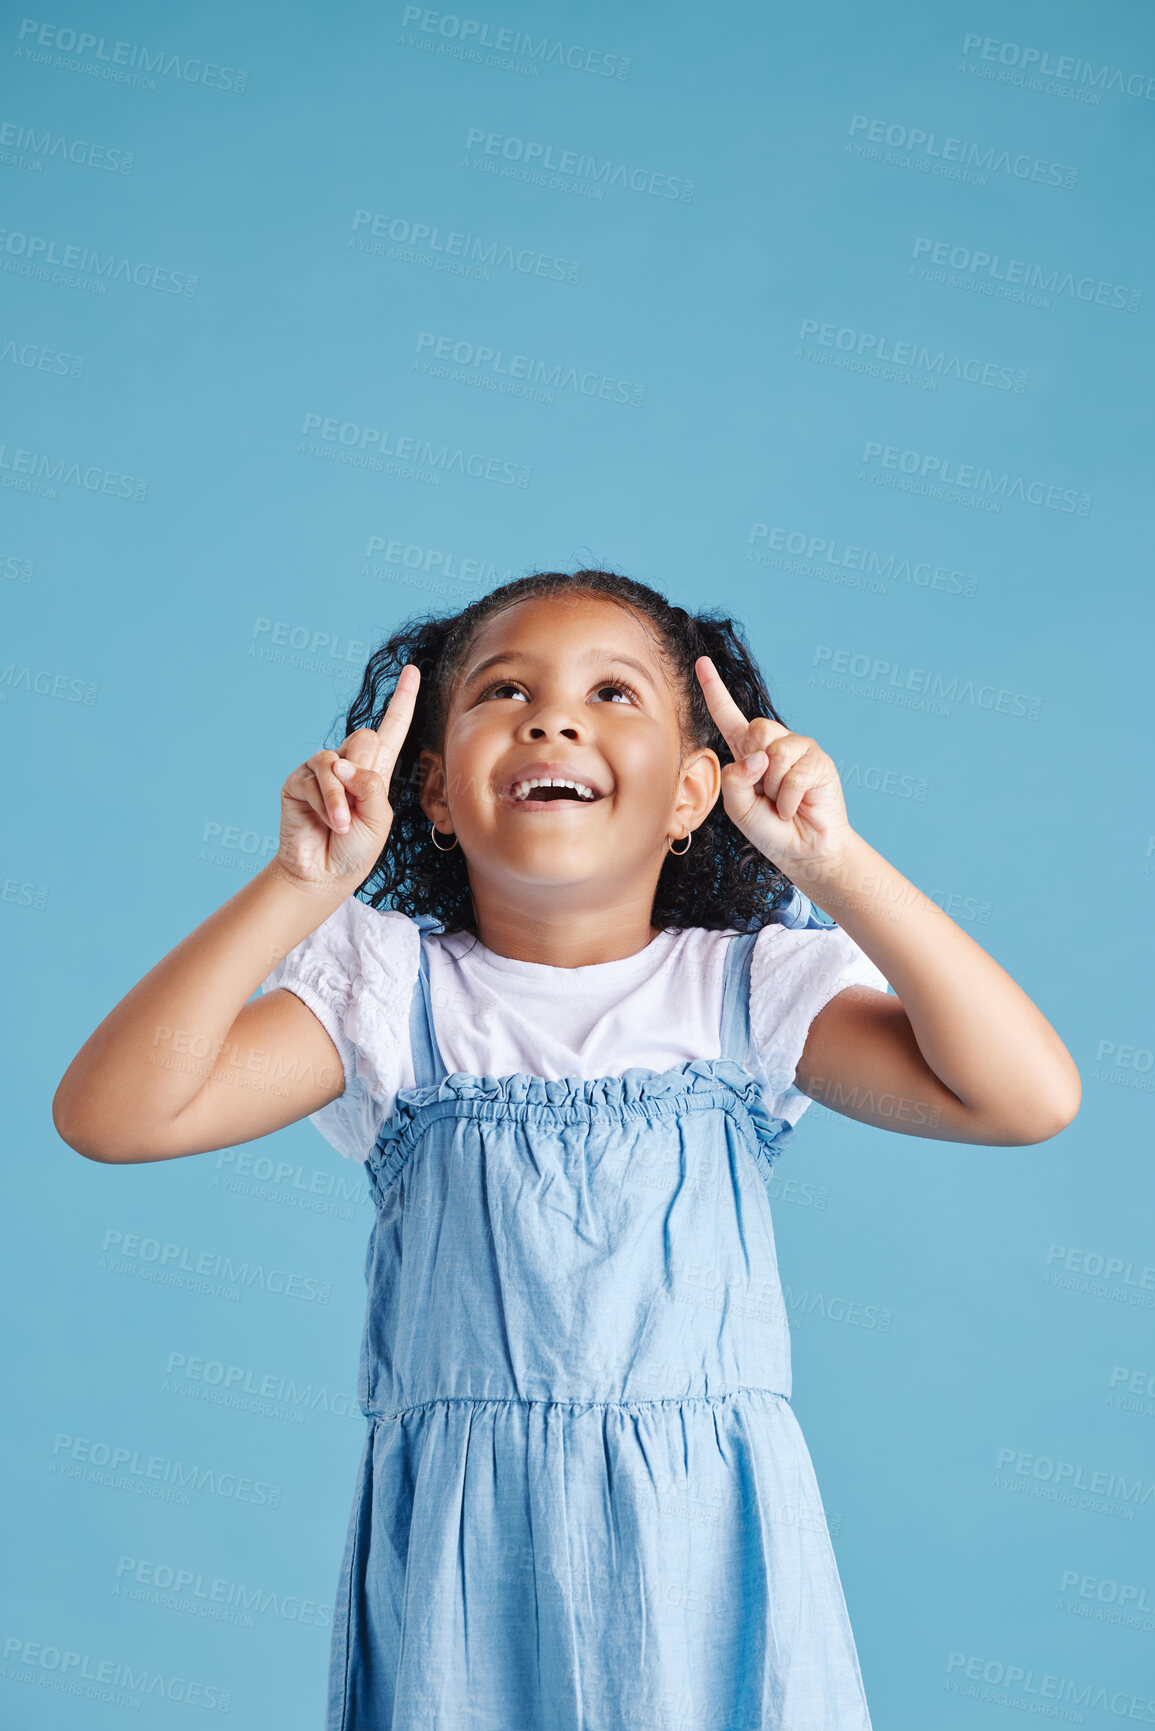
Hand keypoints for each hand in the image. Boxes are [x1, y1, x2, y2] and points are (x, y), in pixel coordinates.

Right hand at [272, 663, 419, 889]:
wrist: (324, 874)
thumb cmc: (357, 849)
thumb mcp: (378, 818)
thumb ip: (370, 785)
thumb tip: (339, 763)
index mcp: (376, 770)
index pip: (392, 728)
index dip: (402, 699)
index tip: (411, 670)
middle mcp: (348, 763)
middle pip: (366, 737)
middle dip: (365, 774)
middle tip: (357, 809)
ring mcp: (321, 770)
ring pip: (338, 757)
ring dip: (343, 796)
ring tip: (344, 824)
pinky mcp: (298, 781)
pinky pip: (316, 777)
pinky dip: (327, 803)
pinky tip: (329, 822)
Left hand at [695, 655, 856, 874]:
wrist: (803, 851)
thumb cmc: (769, 829)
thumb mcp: (737, 807)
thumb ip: (735, 779)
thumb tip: (759, 757)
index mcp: (748, 752)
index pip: (728, 716)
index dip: (714, 689)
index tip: (701, 662)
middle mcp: (774, 744)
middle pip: (755, 729)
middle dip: (755, 765)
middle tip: (765, 794)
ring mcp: (798, 750)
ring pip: (774, 752)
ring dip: (772, 788)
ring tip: (782, 803)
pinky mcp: (818, 761)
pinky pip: (794, 774)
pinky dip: (788, 799)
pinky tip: (795, 808)